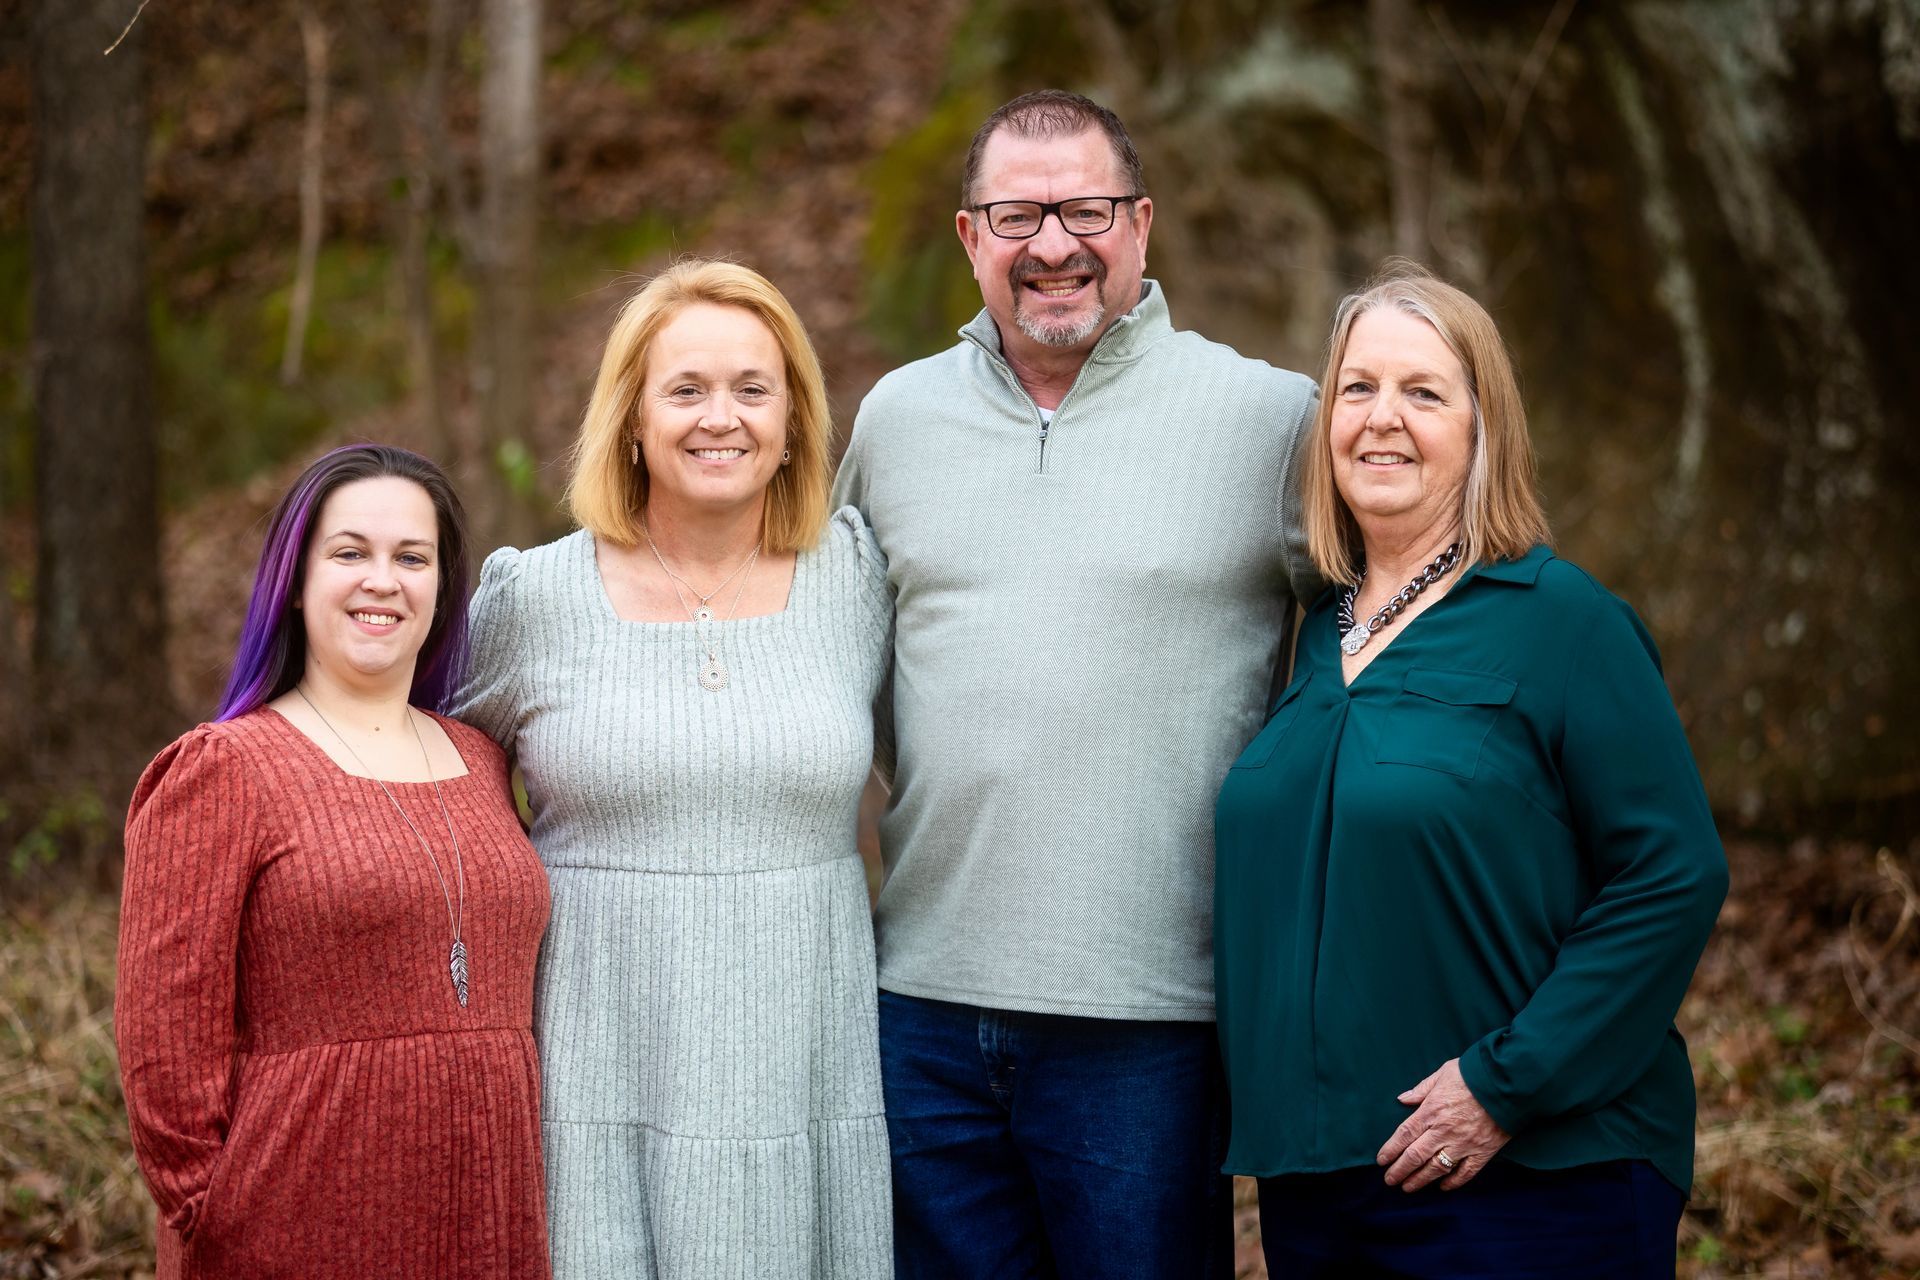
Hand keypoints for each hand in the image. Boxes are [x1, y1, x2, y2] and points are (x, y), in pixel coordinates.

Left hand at [1375, 1058, 1510, 1191]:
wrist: (1508, 1083)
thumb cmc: (1473, 1074)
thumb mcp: (1442, 1073)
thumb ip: (1421, 1089)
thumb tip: (1402, 1099)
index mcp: (1431, 1111)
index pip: (1404, 1135)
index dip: (1391, 1150)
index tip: (1381, 1160)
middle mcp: (1444, 1131)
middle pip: (1415, 1156)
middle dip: (1400, 1170)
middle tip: (1390, 1180)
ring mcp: (1463, 1144)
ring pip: (1436, 1168)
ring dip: (1420, 1180)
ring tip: (1408, 1188)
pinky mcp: (1483, 1152)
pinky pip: (1465, 1173)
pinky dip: (1453, 1182)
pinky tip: (1443, 1187)